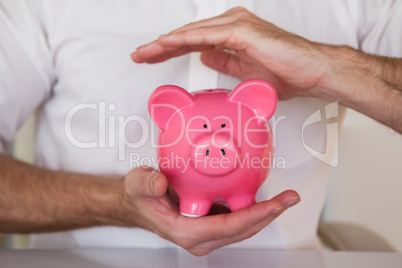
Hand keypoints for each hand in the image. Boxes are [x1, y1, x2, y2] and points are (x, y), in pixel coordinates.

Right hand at [120, 166, 299, 255]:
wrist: (140, 203)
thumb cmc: (140, 197)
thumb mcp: (137, 185)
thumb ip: (146, 184)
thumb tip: (160, 183)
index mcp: (186, 231)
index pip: (227, 227)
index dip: (254, 216)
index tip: (275, 204)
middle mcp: (200, 238)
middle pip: (243, 230)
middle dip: (269, 215)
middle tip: (290, 198)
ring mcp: (208, 233)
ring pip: (244, 227)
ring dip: (266, 213)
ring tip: (286, 198)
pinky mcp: (212, 224)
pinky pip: (238, 219)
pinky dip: (254, 209)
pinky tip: (265, 196)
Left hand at [131, 7, 327, 99]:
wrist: (312, 73)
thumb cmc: (286, 73)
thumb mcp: (245, 72)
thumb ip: (224, 62)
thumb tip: (205, 58)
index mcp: (232, 35)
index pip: (193, 42)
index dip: (170, 51)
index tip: (152, 59)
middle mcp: (232, 25)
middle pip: (188, 36)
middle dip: (161, 48)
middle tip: (140, 56)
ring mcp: (236, 26)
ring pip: (192, 34)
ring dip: (165, 44)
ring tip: (145, 53)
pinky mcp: (241, 32)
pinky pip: (206, 36)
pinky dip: (184, 40)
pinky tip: (165, 44)